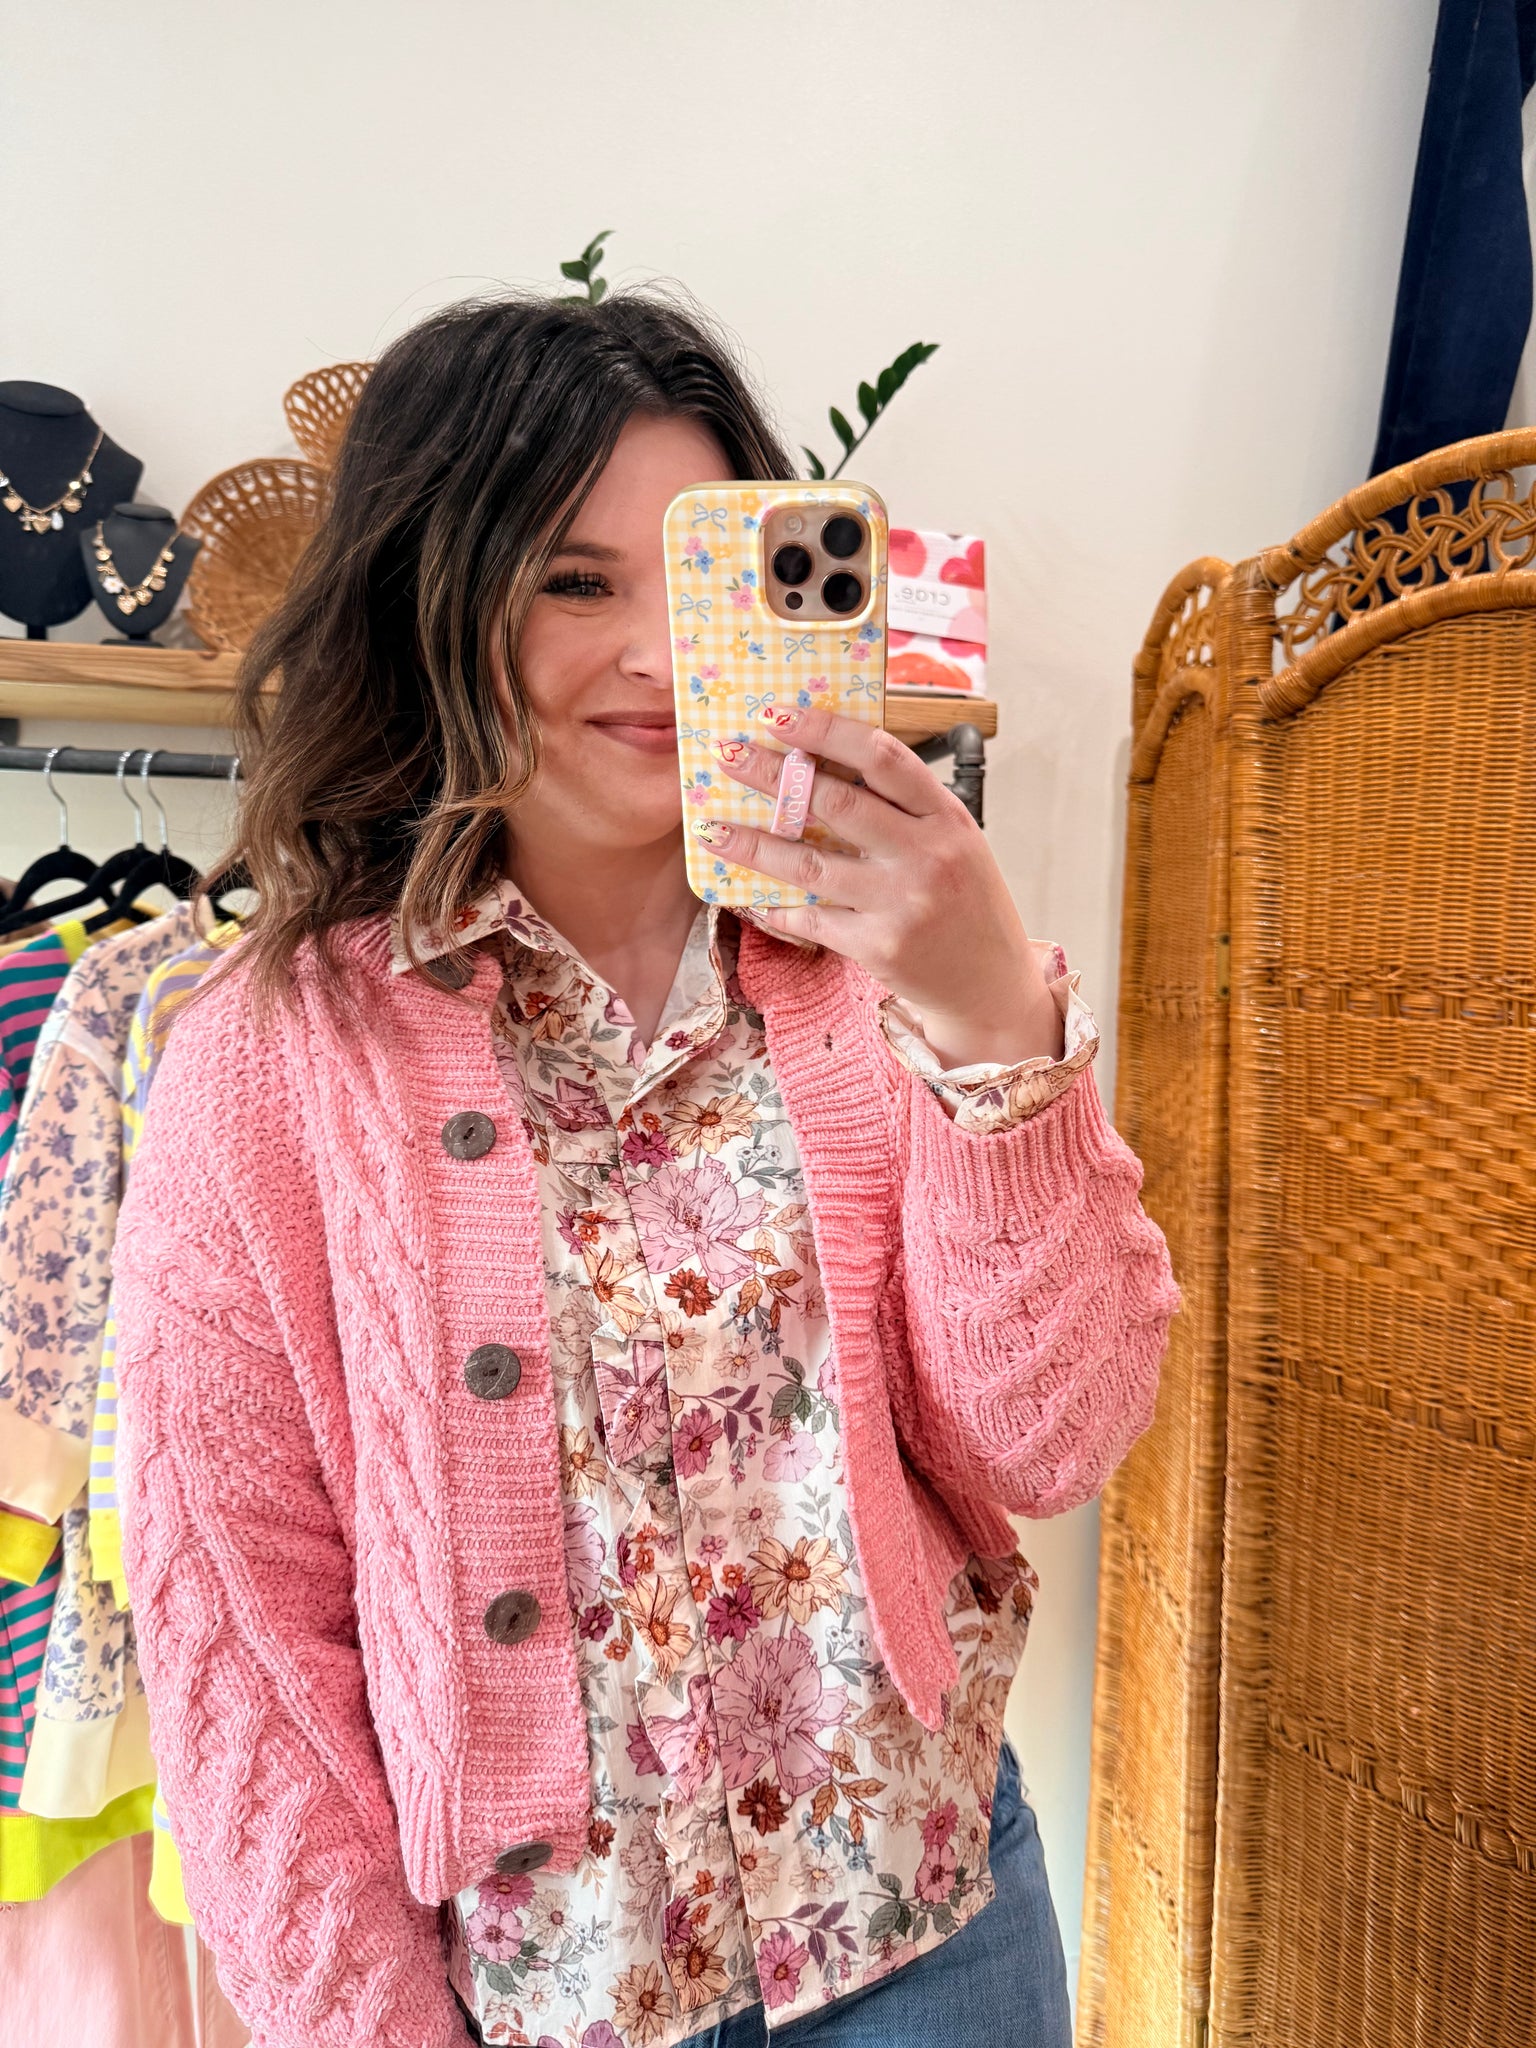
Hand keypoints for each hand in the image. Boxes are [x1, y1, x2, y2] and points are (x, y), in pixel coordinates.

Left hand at [696, 702, 1063, 1068]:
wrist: (992, 985)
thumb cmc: (967, 905)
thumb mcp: (954, 844)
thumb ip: (905, 812)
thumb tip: (825, 771)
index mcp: (946, 817)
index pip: (883, 757)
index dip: (826, 731)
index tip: (777, 715)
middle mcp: (926, 855)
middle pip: (836, 803)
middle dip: (773, 776)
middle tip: (727, 757)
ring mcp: (901, 903)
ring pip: (810, 864)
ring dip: (752, 845)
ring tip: (712, 830)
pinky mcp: (879, 946)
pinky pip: (812, 919)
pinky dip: (776, 907)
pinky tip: (749, 897)